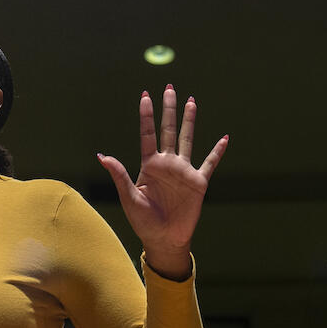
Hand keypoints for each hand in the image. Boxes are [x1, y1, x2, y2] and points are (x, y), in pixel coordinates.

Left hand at [97, 85, 227, 259]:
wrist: (164, 239)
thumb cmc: (143, 221)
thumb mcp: (128, 197)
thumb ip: (119, 175)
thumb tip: (102, 156)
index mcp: (149, 165)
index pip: (147, 134)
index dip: (146, 115)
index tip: (145, 96)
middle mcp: (167, 163)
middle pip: (169, 130)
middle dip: (168, 109)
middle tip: (169, 88)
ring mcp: (183, 171)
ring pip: (187, 139)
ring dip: (189, 120)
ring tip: (191, 101)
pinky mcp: (198, 182)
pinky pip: (209, 163)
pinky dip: (217, 151)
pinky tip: (224, 138)